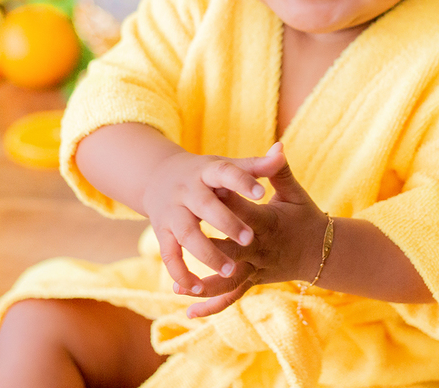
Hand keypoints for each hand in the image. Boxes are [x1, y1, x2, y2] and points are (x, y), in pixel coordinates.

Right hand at [141, 149, 282, 295]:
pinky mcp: (162, 232)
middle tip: (250, 239)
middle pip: (205, 205)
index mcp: (207, 171)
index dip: (242, 181)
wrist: (157, 176)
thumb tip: (281, 151)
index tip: (262, 192)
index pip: (225, 172)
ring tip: (232, 270)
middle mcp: (187, 190)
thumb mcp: (227, 165)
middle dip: (226, 222)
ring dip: (206, 253)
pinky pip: (169, 255)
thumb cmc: (205, 174)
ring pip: (186, 234)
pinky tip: (197, 288)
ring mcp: (172, 212)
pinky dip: (180, 272)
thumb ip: (256, 165)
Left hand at [179, 142, 328, 318]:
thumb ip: (278, 171)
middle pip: (233, 248)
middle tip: (186, 240)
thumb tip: (278, 146)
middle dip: (212, 246)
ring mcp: (256, 268)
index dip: (226, 200)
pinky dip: (211, 306)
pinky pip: (232, 297)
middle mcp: (260, 248)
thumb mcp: (294, 193)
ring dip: (205, 285)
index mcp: (268, 222)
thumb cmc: (304, 217)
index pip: (244, 210)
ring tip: (179, 287)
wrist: (321, 252)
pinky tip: (189, 312)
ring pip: (230, 281)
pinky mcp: (253, 280)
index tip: (205, 191)